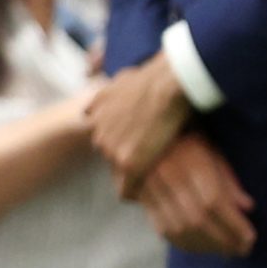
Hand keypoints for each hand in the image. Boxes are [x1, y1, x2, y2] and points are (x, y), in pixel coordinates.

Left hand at [87, 55, 191, 195]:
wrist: (171, 81)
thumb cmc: (156, 74)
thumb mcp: (122, 76)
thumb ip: (109, 88)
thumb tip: (95, 78)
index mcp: (96, 112)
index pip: (102, 133)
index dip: (121, 135)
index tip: (136, 138)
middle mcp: (99, 133)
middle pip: (109, 152)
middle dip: (126, 152)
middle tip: (150, 150)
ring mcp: (112, 150)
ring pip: (119, 169)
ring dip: (133, 169)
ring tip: (154, 169)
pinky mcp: (129, 164)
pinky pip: (127, 189)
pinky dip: (136, 190)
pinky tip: (144, 194)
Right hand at [139, 135, 255, 257]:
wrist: (141, 130)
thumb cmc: (187, 136)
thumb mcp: (213, 149)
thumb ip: (229, 179)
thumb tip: (247, 207)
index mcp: (191, 160)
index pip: (214, 202)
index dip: (232, 224)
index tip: (250, 239)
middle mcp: (169, 177)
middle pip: (197, 219)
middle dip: (222, 240)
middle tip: (242, 250)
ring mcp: (151, 190)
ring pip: (179, 229)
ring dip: (205, 246)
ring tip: (226, 251)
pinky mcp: (141, 200)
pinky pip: (162, 229)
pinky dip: (184, 244)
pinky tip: (201, 248)